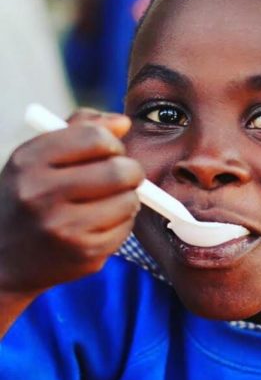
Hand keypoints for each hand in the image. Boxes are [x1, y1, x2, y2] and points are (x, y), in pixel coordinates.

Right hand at [0, 109, 143, 295]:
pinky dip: (121, 224)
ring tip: (105, 203)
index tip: (108, 153)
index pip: (95, 138)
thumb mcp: (38, 159)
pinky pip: (126, 228)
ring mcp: (62, 227)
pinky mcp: (83, 253)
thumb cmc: (29, 198)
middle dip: (130, 172)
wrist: (2, 258)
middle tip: (121, 178)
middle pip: (120, 171)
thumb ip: (80, 130)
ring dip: (126, 200)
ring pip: (129, 200)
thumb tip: (123, 122)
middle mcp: (41, 194)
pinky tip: (99, 225)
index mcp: (28, 162)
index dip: (112, 143)